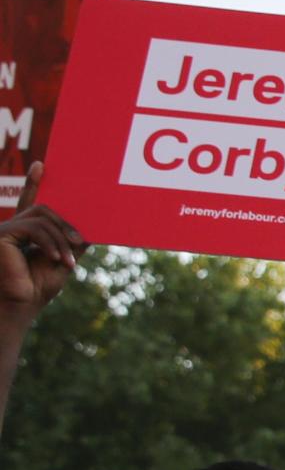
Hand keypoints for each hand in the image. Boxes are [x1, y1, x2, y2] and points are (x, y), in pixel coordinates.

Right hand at [0, 165, 85, 326]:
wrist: (21, 305)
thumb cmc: (38, 287)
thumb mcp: (63, 260)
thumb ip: (73, 242)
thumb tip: (90, 229)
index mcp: (25, 231)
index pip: (31, 202)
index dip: (33, 183)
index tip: (40, 164)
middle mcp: (12, 226)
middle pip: (45, 209)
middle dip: (66, 224)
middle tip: (80, 242)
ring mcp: (5, 229)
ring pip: (42, 218)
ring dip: (61, 238)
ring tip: (69, 261)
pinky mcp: (2, 234)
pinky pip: (34, 228)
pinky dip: (50, 243)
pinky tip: (56, 259)